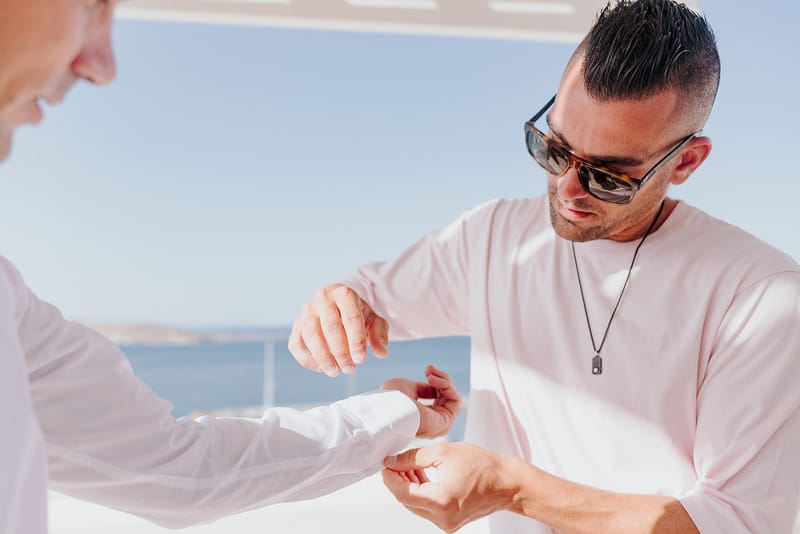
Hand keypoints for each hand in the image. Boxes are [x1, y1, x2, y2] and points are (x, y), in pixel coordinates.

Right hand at [288, 283, 388, 376]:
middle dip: (340, 352)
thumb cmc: (357, 314)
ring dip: (323, 357)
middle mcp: (322, 298)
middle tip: (349, 369)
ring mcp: (306, 311)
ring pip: (311, 335)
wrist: (337, 304)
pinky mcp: (296, 324)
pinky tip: (321, 368)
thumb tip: (381, 353)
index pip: (351, 318)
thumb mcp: (373, 320)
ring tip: (335, 371)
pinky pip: (296, 344)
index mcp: (344, 293)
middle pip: (330, 327)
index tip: (360, 359)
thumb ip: (379, 335)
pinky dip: (307, 359)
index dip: (356, 341)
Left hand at [381, 365, 460, 438]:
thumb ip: (424, 388)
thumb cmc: (392, 399)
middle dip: (441, 378)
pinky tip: (433, 379)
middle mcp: (431, 423)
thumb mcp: (408, 388)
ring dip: (444, 380)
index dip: (436, 381)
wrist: (388, 409)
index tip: (427, 370)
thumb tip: (435, 386)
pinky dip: (447, 386)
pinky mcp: (445, 422)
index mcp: (421, 416)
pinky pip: (455, 400)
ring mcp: (439, 424)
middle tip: (429, 369)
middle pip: (446, 397)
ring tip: (430, 374)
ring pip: (452, 397)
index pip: (437, 398)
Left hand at [382, 443, 517, 532]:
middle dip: (397, 481)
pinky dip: (421, 492)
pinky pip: (427, 508)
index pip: (403, 492)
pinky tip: (420, 475)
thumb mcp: (444, 452)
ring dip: (408, 486)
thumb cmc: (483, 465)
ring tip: (408, 466)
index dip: (390, 477)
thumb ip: (413, 458)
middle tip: (394, 462)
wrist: (507, 482)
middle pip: (407, 500)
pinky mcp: (450, 522)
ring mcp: (447, 523)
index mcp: (441, 501)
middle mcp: (443, 518)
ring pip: (416, 505)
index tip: (385, 463)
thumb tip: (392, 461)